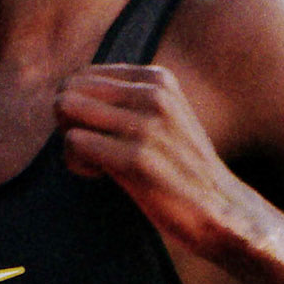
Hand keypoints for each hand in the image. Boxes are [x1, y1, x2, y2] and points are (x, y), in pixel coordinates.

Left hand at [55, 64, 250, 257]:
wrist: (219, 207)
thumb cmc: (179, 167)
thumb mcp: (161, 116)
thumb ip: (125, 98)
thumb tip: (65, 92)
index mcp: (158, 78)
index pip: (83, 75)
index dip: (80, 107)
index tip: (100, 132)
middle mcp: (153, 94)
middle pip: (69, 89)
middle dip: (69, 121)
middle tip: (90, 148)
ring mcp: (147, 125)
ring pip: (66, 110)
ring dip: (71, 142)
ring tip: (96, 161)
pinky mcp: (138, 159)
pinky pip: (74, 143)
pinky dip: (77, 163)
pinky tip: (100, 175)